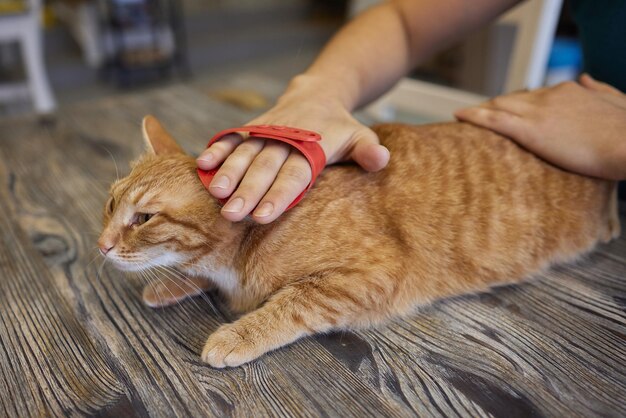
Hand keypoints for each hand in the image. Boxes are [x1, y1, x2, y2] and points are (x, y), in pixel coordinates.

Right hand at [196, 76, 389, 222]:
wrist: (319, 92)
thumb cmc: (340, 127)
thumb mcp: (361, 136)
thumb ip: (368, 150)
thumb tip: (381, 160)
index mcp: (312, 148)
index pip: (295, 175)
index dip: (278, 195)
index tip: (263, 217)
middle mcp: (287, 139)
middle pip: (265, 167)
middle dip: (248, 191)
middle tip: (231, 214)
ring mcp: (267, 131)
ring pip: (246, 152)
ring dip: (228, 171)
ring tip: (214, 192)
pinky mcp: (253, 126)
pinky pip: (234, 136)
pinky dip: (218, 147)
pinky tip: (202, 163)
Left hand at [454, 74, 625, 179]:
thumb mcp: (616, 101)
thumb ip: (598, 89)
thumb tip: (585, 78)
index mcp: (567, 91)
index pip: (532, 95)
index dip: (515, 103)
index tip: (504, 108)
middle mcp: (548, 97)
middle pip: (511, 99)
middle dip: (493, 106)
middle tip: (476, 114)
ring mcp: (537, 112)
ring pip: (498, 107)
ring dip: (480, 111)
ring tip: (463, 117)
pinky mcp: (530, 130)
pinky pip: (493, 120)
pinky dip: (473, 116)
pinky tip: (458, 116)